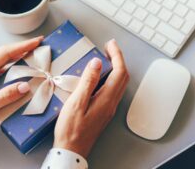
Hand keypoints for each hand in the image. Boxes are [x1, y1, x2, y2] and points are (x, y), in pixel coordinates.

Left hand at [0, 36, 42, 136]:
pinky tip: (18, 67)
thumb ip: (4, 97)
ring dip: (17, 54)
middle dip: (22, 47)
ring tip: (32, 53)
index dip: (22, 46)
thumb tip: (24, 86)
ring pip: (1, 59)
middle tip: (38, 44)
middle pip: (3, 53)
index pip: (4, 54)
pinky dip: (11, 64)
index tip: (36, 42)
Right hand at [54, 39, 128, 157]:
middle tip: (109, 47)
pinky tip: (101, 77)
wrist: (72, 150)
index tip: (110, 44)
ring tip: (106, 58)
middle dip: (118, 59)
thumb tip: (97, 63)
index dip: (117, 55)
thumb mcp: (76, 103)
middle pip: (123, 77)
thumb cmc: (71, 129)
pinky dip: (111, 78)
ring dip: (116, 68)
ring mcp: (109, 109)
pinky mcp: (104, 112)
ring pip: (120, 84)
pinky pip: (113, 90)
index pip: (119, 72)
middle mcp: (111, 103)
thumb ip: (88, 81)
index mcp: (106, 99)